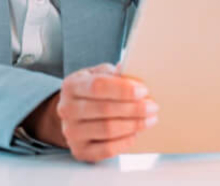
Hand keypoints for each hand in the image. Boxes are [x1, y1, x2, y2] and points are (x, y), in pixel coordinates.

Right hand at [22, 63, 158, 162]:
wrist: (75, 112)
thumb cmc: (92, 90)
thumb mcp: (100, 74)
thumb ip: (115, 73)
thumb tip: (131, 69)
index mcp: (72, 85)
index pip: (98, 86)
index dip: (123, 89)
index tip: (144, 91)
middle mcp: (67, 109)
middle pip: (105, 109)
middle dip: (134, 108)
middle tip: (152, 107)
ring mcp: (71, 132)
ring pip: (107, 130)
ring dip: (133, 125)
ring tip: (150, 119)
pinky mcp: (79, 150)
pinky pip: (105, 149)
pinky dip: (124, 142)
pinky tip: (135, 134)